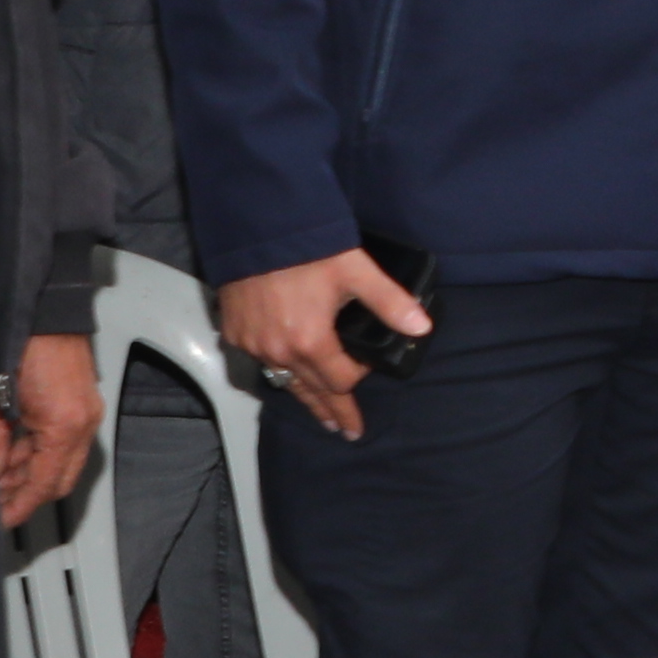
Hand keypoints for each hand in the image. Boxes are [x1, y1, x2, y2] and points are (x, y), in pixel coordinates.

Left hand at [0, 331, 98, 528]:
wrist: (43, 310)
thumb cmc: (22, 344)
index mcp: (64, 427)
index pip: (44, 484)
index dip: (20, 506)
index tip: (1, 519)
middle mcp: (83, 425)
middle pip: (57, 481)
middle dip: (26, 493)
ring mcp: (87, 415)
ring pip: (59, 463)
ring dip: (28, 471)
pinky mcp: (82, 405)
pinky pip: (62, 443)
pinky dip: (37, 452)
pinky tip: (13, 451)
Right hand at [212, 247, 432, 446]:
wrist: (256, 227)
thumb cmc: (307, 249)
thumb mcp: (356, 272)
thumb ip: (390, 303)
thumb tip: (422, 327)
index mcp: (310, 342)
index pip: (340, 381)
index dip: (357, 378)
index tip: (366, 369)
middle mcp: (278, 351)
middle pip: (311, 390)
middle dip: (332, 410)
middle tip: (346, 429)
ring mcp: (253, 344)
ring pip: (284, 380)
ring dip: (304, 396)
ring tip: (320, 415)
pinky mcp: (236, 332)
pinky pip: (260, 361)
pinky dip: (277, 370)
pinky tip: (286, 374)